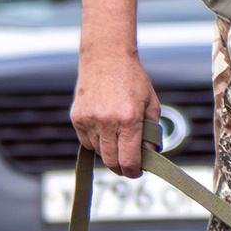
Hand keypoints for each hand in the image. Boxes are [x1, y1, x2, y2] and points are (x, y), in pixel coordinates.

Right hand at [73, 50, 158, 177]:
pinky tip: (106, 129)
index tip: (136, 172)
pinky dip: (97, 142)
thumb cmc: (133, 80)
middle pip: (111, 161)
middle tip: (129, 166)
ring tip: (119, 139)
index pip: (129, 159)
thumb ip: (153, 132)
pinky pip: (86, 141)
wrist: (106, 58)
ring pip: (99, 152)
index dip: (133, 171)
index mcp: (129, 119)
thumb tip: (151, 155)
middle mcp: (107, 121)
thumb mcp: (151, 104)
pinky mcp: (77, 117)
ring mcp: (89, 120)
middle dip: (121, 167)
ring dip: (109, 152)